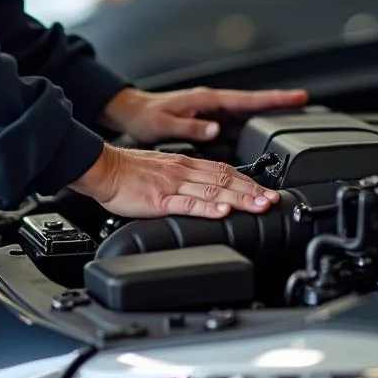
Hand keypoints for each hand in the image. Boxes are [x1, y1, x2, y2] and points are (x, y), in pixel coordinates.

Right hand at [69, 144, 280, 219]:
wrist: (103, 168)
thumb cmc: (128, 173)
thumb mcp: (163, 170)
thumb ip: (184, 179)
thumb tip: (205, 192)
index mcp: (184, 165)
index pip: (224, 170)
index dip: (248, 182)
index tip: (267, 192)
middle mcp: (183, 171)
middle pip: (225, 180)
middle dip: (252, 191)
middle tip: (274, 201)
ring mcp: (172, 185)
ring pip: (213, 191)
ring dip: (239, 199)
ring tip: (260, 206)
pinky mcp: (159, 199)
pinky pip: (187, 203)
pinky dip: (208, 208)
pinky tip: (222, 212)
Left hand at [98, 85, 307, 143]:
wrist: (131, 112)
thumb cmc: (145, 116)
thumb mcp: (164, 124)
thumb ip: (190, 128)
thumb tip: (215, 131)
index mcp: (206, 100)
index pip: (247, 100)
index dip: (273, 100)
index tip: (297, 97)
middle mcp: (212, 103)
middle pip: (253, 104)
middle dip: (279, 104)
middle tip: (305, 104)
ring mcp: (212, 112)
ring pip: (246, 113)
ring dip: (267, 116)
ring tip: (291, 121)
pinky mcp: (208, 121)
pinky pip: (235, 124)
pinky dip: (251, 127)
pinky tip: (261, 136)